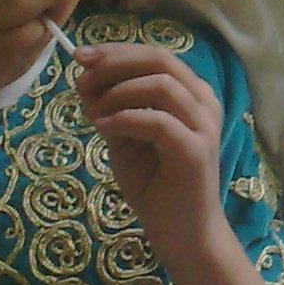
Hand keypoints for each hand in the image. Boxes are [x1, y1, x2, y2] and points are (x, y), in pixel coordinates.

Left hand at [72, 42, 224, 256]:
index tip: (80, 55)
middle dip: (116, 62)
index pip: (156, 55)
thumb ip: (111, 109)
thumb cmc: (156, 186)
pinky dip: (125, 119)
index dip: (117, 50)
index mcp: (191, 95)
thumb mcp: (124, 139)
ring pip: (162, 85)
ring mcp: (203, 126)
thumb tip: (83, 78)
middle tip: (82, 74)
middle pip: (161, 60)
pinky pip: (158, 122)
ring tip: (94, 111)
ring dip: (119, 91)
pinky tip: (104, 128)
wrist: (182, 233)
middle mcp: (203, 103)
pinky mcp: (195, 152)